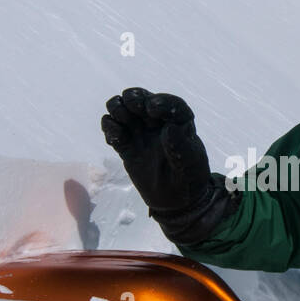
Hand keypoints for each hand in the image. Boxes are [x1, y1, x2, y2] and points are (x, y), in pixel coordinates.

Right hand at [101, 89, 238, 243]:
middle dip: (134, 98)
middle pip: (143, 101)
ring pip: (125, 111)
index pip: (172, 105)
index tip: (152, 107)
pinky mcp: (127, 146)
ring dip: (118, 108)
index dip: (161, 102)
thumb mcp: (189, 166)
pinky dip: (110, 128)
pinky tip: (113, 138)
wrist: (175, 202)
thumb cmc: (189, 181)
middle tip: (130, 104)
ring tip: (118, 118)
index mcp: (180, 124)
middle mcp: (159, 124)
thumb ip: (180, 148)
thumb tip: (170, 128)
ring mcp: (141, 133)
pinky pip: (115, 131)